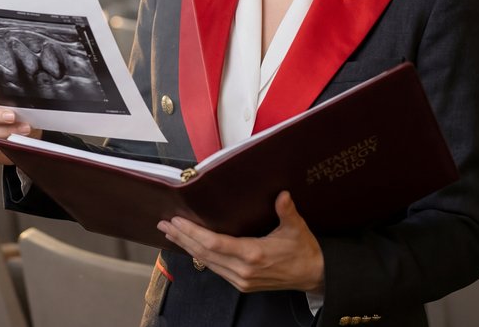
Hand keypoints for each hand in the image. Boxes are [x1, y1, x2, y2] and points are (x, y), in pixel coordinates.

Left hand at [157, 191, 324, 293]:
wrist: (313, 275)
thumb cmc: (304, 251)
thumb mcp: (296, 228)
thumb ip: (286, 211)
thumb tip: (281, 194)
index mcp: (253, 255)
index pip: (214, 243)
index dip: (192, 233)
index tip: (177, 222)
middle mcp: (243, 270)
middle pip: (204, 253)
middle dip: (182, 238)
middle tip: (165, 225)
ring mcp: (240, 279)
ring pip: (206, 262)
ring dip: (188, 247)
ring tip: (172, 234)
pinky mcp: (241, 284)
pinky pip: (215, 269)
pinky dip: (200, 256)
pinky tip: (192, 247)